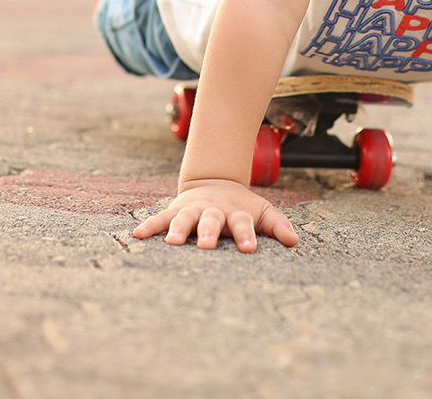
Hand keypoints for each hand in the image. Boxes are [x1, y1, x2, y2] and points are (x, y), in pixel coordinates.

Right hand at [132, 178, 300, 252]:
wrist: (216, 182)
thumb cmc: (241, 206)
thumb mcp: (262, 211)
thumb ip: (277, 225)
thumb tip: (294, 241)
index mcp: (235, 213)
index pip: (243, 224)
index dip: (246, 235)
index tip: (249, 249)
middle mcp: (213, 210)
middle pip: (211, 220)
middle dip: (209, 232)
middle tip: (207, 246)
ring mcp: (193, 209)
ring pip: (185, 218)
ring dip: (179, 229)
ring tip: (172, 243)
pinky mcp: (176, 209)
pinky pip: (161, 218)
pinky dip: (150, 225)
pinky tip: (137, 235)